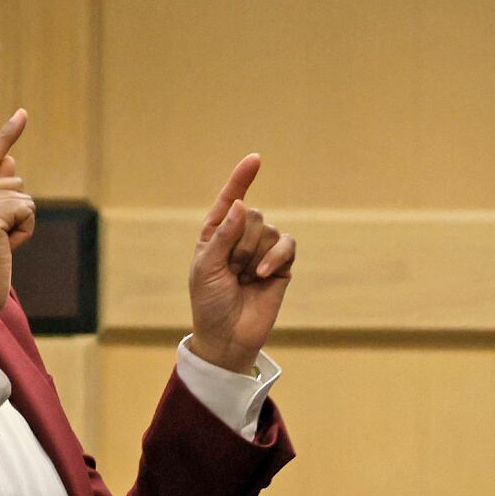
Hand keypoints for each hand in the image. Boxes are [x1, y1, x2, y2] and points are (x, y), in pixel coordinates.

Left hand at [185, 154, 294, 374]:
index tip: (256, 159)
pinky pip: (287, 246)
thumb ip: (224, 235)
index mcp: (217, 233)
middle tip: (232, 270)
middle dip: (242, 242)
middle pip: (253, 215)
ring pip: (269, 231)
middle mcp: (241, 238)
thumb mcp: (206, 266)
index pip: (231, 199)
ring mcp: (263, 251)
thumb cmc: (209, 302)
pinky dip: (275, 257)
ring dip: (254, 256)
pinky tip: (263, 275)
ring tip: (245, 279)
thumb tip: (243, 205)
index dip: (242, 179)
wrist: (228, 336)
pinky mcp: (282, 266)